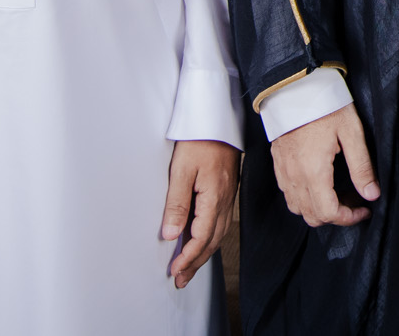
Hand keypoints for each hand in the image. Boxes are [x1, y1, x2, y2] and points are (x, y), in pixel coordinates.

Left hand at [161, 140, 239, 288]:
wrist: (218, 119)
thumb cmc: (199, 140)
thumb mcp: (182, 170)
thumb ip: (177, 203)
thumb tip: (172, 234)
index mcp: (214, 197)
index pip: (201, 237)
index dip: (188, 257)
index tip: (174, 270)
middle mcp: (224, 200)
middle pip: (212, 240)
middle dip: (196, 262)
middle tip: (180, 279)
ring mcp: (227, 196)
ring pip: (218, 234)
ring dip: (203, 253)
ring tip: (189, 268)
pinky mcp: (225, 191)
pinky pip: (220, 223)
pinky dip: (210, 239)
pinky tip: (202, 242)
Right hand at [270, 104, 380, 226]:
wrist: (296, 86)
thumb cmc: (325, 105)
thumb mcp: (352, 132)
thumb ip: (362, 166)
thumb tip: (372, 194)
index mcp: (314, 171)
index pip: (328, 212)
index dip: (349, 218)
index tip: (364, 209)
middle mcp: (294, 176)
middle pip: (312, 216)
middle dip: (336, 216)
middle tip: (354, 201)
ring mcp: (283, 170)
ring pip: (297, 208)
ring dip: (318, 209)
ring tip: (338, 193)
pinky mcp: (278, 163)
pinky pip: (288, 194)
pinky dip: (304, 199)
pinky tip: (320, 184)